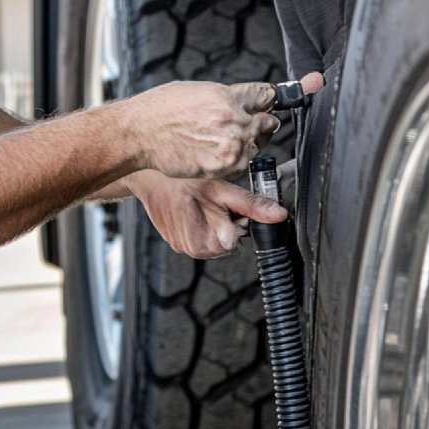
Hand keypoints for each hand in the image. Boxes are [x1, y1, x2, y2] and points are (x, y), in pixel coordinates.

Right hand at [122, 81, 280, 180]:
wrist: (141, 133)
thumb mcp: (198, 90)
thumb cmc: (162, 109)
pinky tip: (216, 152)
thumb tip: (245, 102)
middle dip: (260, 122)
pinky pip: (244, 165)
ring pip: (258, 146)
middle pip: (269, 122)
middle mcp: (234, 120)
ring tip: (222, 140)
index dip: (268, 99)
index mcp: (227, 96)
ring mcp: (231, 146)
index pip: (267, 95)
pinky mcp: (225, 167)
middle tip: (244, 124)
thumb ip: (226, 96)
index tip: (268, 103)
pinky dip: (235, 161)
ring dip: (248, 143)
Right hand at [128, 172, 286, 257]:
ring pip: (213, 239)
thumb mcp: (221, 188)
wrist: (149, 178)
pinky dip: (200, 223)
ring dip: (213, 222)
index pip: (237, 240)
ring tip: (201, 203)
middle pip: (226, 241)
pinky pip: (198, 235)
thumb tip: (279, 215)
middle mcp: (191, 250)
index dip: (237, 220)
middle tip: (213, 201)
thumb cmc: (182, 180)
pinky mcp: (175, 242)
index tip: (227, 205)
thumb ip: (251, 204)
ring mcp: (181, 247)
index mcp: (203, 243)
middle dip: (225, 222)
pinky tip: (192, 207)